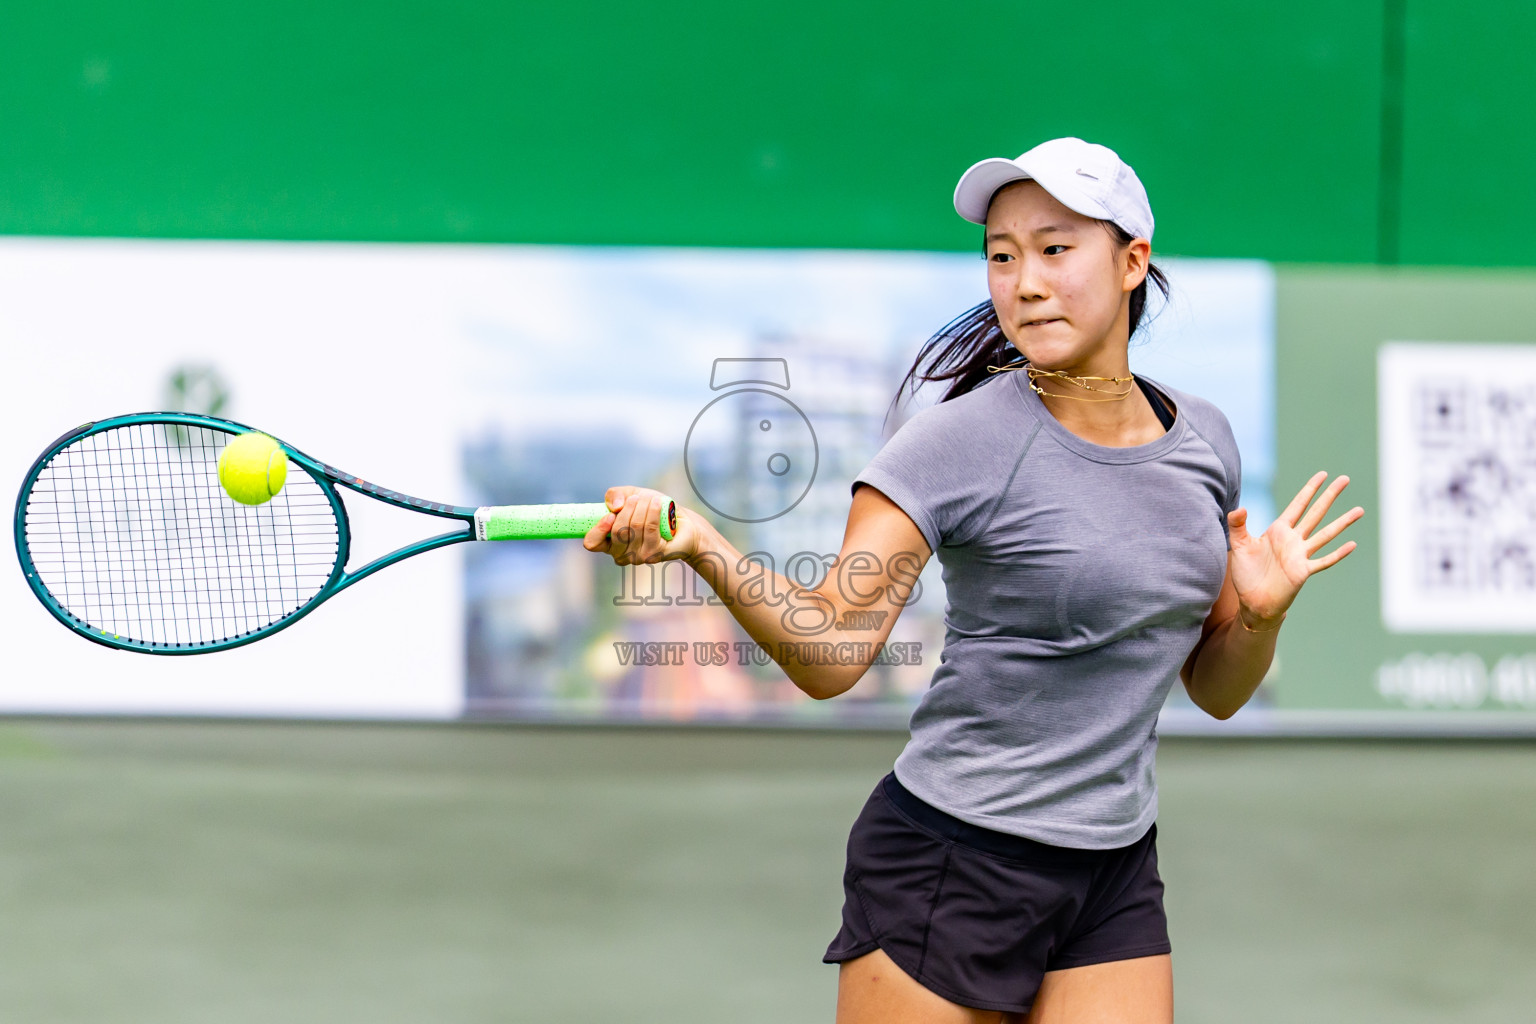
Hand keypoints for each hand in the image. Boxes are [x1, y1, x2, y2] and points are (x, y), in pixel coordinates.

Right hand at [582, 485, 699, 565]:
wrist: (682, 522)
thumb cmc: (653, 510)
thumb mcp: (630, 495)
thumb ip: (614, 495)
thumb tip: (614, 507)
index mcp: (608, 542)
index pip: (592, 543)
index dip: (598, 529)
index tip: (610, 514)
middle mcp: (620, 554)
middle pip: (617, 531)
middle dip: (628, 509)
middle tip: (637, 498)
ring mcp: (637, 557)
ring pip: (634, 528)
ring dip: (642, 508)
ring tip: (651, 500)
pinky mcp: (654, 555)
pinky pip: (650, 530)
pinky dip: (653, 512)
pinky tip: (657, 503)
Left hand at [1228, 472, 1363, 629]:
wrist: (1252, 601)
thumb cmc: (1246, 574)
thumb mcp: (1239, 546)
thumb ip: (1237, 525)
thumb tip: (1240, 508)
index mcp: (1278, 530)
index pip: (1297, 505)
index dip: (1309, 489)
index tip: (1323, 474)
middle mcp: (1293, 540)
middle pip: (1316, 513)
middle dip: (1330, 496)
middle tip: (1345, 479)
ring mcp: (1300, 555)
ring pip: (1325, 534)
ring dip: (1342, 522)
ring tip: (1359, 510)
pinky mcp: (1303, 572)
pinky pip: (1323, 561)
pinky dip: (1337, 553)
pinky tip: (1352, 544)